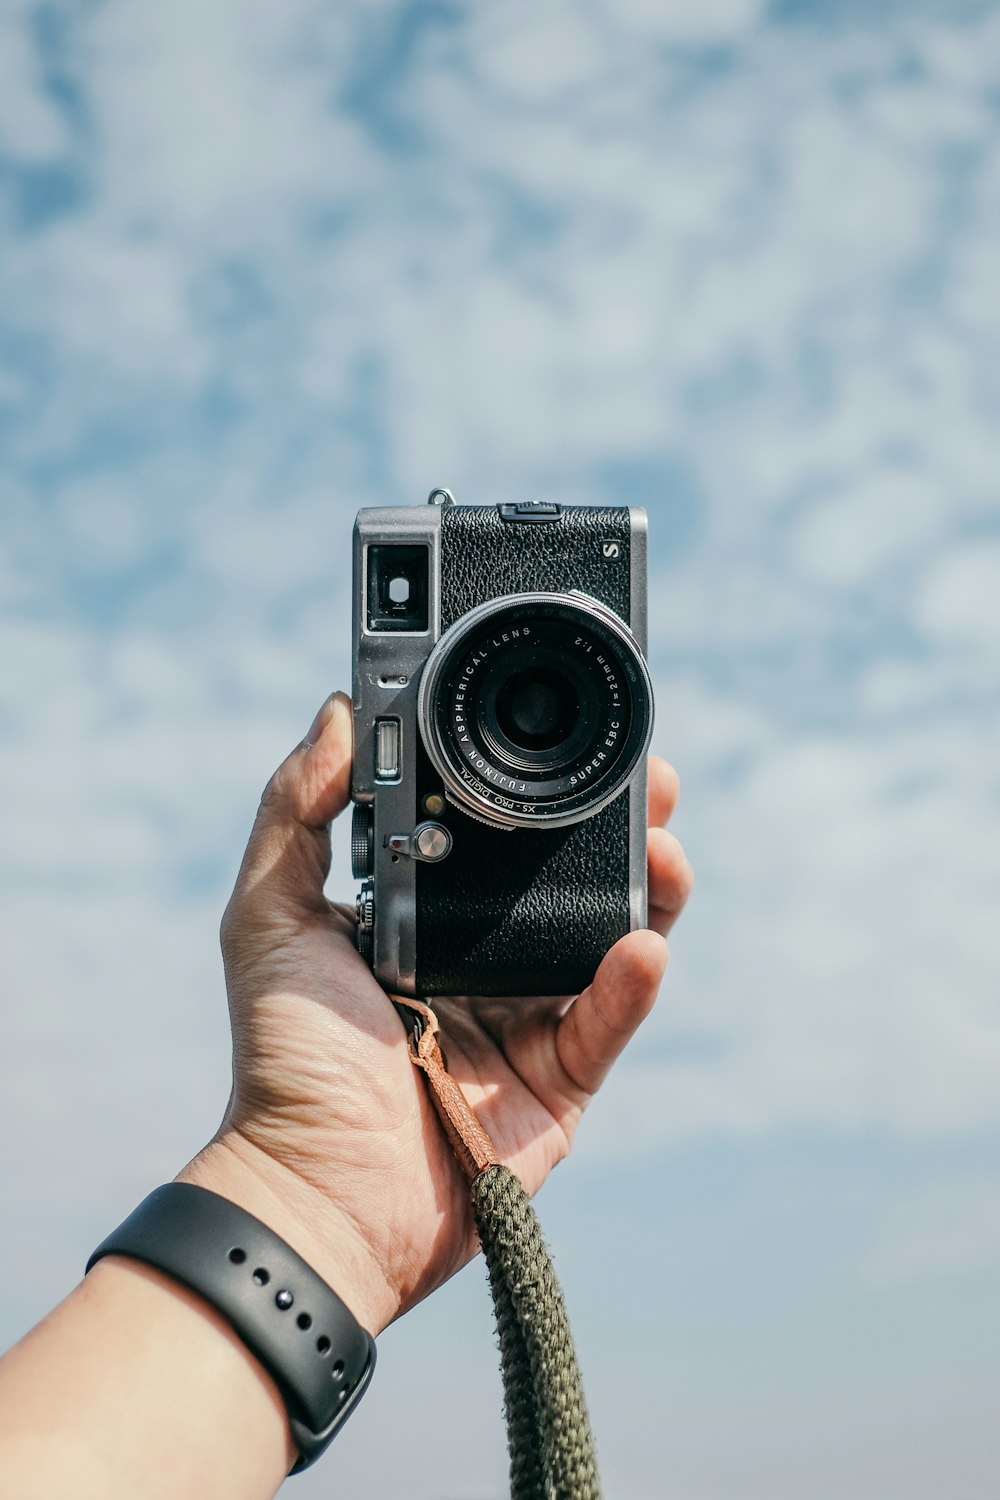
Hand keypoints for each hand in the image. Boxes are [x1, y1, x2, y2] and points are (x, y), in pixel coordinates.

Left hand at [179, 693, 692, 1335]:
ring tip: (664, 844)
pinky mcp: (561, 1081)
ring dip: (648, 888)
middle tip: (648, 775)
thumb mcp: (267, 917)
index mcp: (423, 918)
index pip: (492, 836)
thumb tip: (338, 710)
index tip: (559, 733)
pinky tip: (642, 945)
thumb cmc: (284, 1059)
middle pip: (568, 879)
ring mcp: (527, 1019)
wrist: (318, 1190)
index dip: (532, 785)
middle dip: (616, 823)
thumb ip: (294, 812)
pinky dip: (631, 985)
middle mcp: (482, 960)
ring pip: (608, 939)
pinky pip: (608, 1022)